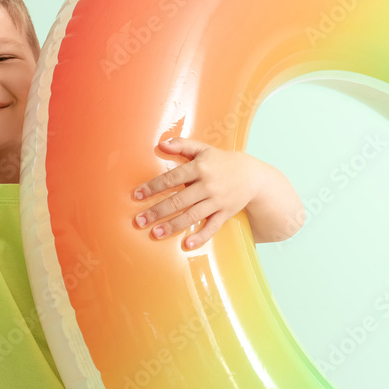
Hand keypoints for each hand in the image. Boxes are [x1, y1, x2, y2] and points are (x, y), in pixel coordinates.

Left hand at [132, 137, 258, 249]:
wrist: (252, 175)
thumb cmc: (221, 161)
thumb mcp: (203, 149)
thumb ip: (182, 145)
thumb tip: (161, 144)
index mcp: (199, 168)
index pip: (171, 178)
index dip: (153, 187)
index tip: (136, 196)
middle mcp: (207, 185)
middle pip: (178, 200)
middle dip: (157, 211)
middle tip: (139, 221)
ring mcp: (217, 201)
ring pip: (192, 216)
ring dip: (172, 226)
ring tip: (155, 233)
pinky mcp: (225, 213)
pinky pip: (212, 227)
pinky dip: (201, 237)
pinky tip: (187, 244)